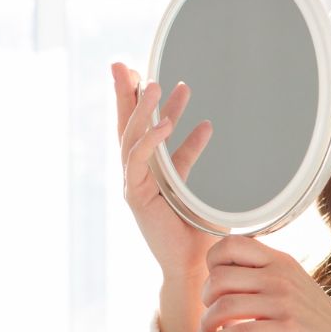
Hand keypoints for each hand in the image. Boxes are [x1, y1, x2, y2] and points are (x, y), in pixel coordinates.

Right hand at [112, 62, 214, 277]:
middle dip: (125, 96)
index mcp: (147, 171)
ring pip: (131, 140)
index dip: (133, 100)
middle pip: (126, 128)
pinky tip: (166, 124)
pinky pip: (139, 163)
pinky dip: (151, 142)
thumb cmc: (195, 229)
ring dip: (142, 112)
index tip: (134, 71)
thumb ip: (190, 154)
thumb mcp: (194, 183)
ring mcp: (133, 186)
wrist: (194, 265)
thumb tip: (204, 124)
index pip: (137, 128)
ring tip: (155, 84)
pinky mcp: (136, 198)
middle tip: (126, 66)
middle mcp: (136, 176)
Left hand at [195, 235, 330, 331]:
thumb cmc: (317, 321)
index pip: (232, 244)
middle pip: (219, 277)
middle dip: (206, 299)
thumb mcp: (294, 284)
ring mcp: (284, 302)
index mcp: (281, 261)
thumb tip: (223, 281)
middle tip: (211, 313)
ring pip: (224, 305)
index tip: (214, 283)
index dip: (213, 263)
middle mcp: (280, 276)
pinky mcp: (286, 329)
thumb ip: (265, 276)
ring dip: (207, 324)